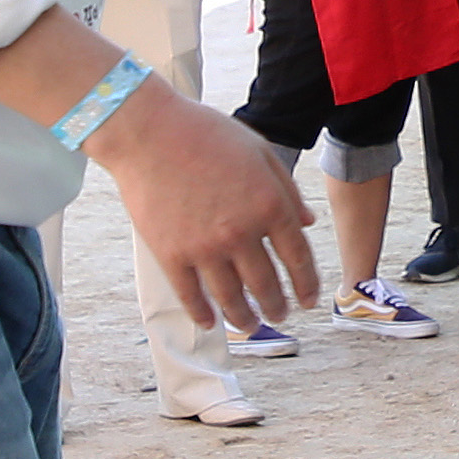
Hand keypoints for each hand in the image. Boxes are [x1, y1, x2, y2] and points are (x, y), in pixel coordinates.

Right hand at [88, 87, 319, 333]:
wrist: (149, 132)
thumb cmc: (206, 134)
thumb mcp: (260, 151)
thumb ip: (287, 190)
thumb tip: (308, 223)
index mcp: (269, 205)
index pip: (298, 257)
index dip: (307, 284)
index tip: (309, 300)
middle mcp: (241, 232)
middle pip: (266, 284)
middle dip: (277, 306)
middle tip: (281, 316)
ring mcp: (204, 248)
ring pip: (231, 298)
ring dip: (245, 318)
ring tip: (251, 326)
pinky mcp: (171, 255)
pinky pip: (191, 296)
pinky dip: (203, 314)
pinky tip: (211, 322)